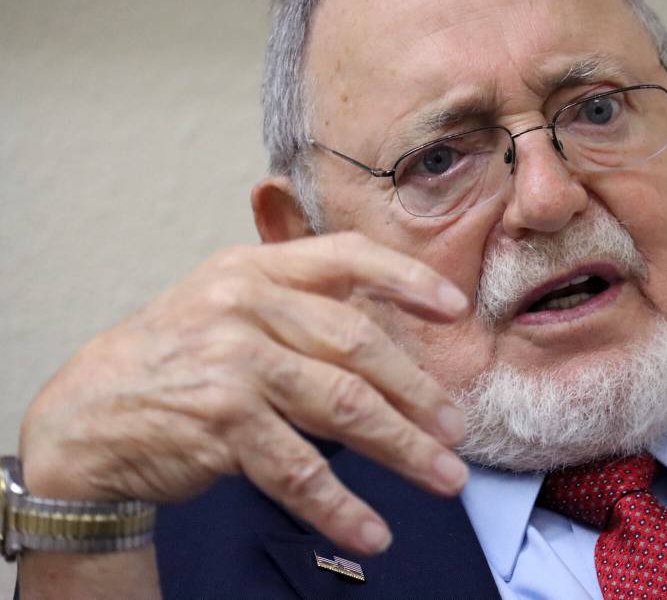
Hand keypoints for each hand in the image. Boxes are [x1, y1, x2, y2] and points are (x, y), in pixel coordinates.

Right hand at [18, 232, 469, 555]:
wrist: (89, 413)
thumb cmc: (178, 358)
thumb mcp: (229, 305)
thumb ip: (300, 307)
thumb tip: (393, 342)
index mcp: (256, 270)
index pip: (346, 257)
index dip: (408, 280)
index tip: (455, 310)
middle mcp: (246, 306)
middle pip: (359, 345)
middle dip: (419, 392)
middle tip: (456, 429)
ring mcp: (234, 363)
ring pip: (344, 407)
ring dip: (403, 449)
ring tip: (444, 477)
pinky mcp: (222, 422)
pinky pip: (299, 469)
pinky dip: (340, 506)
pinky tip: (373, 529)